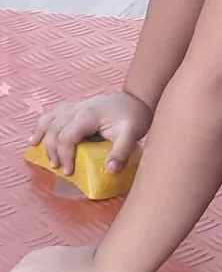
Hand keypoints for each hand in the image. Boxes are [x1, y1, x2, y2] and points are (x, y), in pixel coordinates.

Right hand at [28, 91, 152, 175]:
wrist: (136, 99)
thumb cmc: (133, 117)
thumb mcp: (132, 135)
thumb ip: (121, 152)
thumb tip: (110, 170)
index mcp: (89, 116)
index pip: (67, 136)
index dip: (65, 155)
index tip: (69, 172)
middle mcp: (78, 109)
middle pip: (55, 130)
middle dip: (53, 151)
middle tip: (59, 168)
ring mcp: (74, 106)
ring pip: (50, 120)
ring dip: (43, 138)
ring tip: (40, 154)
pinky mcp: (74, 107)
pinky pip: (52, 114)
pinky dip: (42, 125)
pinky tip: (36, 137)